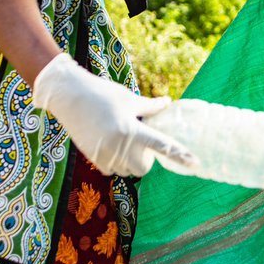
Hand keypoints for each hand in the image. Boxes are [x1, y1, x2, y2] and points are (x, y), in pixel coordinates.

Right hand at [33, 53, 195, 176]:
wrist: (68, 96)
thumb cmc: (101, 93)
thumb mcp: (128, 98)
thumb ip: (150, 107)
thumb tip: (168, 104)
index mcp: (131, 129)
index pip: (161, 145)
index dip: (180, 155)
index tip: (195, 163)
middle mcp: (118, 145)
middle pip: (144, 168)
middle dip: (146, 159)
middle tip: (140, 142)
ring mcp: (104, 154)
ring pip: (127, 171)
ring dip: (131, 161)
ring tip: (121, 139)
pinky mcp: (93, 158)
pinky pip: (112, 170)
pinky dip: (116, 162)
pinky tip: (109, 144)